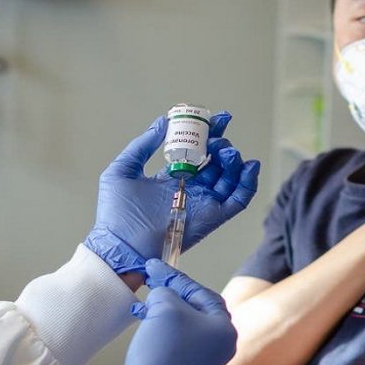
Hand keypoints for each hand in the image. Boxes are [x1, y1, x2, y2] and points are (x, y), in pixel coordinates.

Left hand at [84, 112, 259, 273]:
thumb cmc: (115, 214)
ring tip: (226, 150)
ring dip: (233, 161)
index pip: (195, 153)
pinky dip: (247, 183)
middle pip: (215, 163)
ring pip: (228, 178)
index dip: (207, 134)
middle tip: (218, 136)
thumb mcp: (123, 170)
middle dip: (221, 144)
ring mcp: (202, 203)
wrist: (120, 246)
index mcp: (170, 177)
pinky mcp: (211, 218)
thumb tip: (163, 121)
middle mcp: (189, 189)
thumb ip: (143, 144)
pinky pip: (237, 201)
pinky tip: (249, 166)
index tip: (216, 118)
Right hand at [113, 260, 237, 364]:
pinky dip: (163, 325)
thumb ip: (166, 290)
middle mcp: (221, 343)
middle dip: (171, 292)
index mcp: (224, 327)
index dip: (175, 277)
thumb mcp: (165, 306)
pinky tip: (146, 318)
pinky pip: (178, 337)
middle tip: (153, 280)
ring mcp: (206, 356)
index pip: (200, 291)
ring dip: (164, 309)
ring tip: (145, 301)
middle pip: (195, 306)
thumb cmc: (165, 348)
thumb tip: (162, 292)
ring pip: (184, 322)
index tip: (156, 267)